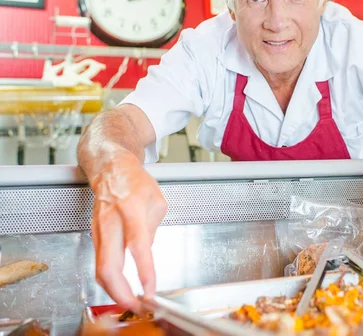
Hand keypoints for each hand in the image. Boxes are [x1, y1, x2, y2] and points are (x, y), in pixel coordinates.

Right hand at [90, 152, 166, 312]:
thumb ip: (152, 230)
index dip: (144, 271)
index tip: (150, 289)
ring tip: (131, 302)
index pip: (138, 246)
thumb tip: (146, 256)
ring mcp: (99, 231)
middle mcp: (111, 222)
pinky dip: (111, 279)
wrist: (109, 167)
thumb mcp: (157, 201)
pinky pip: (101, 263)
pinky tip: (121, 287)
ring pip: (101, 269)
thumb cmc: (135, 181)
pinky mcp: (95, 236)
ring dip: (115, 290)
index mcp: (131, 209)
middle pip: (108, 266)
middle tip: (136, 306)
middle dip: (120, 293)